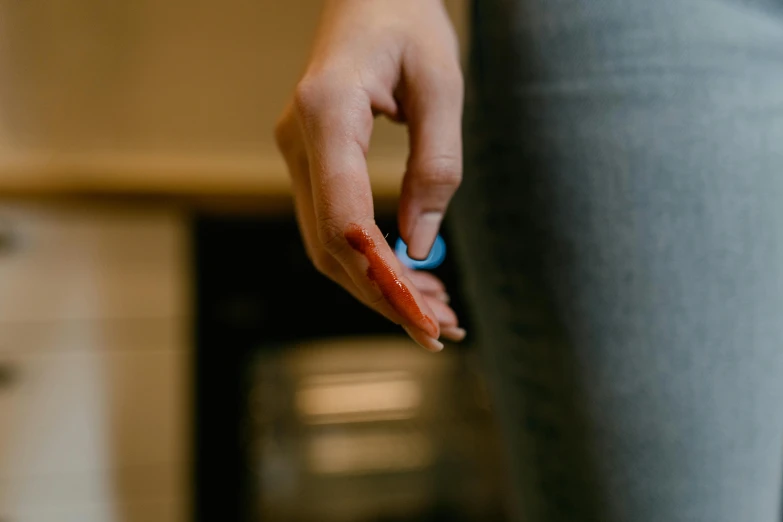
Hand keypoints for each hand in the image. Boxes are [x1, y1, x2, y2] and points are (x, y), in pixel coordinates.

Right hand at [275, 0, 464, 350]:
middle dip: (383, 297)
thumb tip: (419, 245)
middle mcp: (299, 139)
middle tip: (439, 332)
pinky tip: (410, 278)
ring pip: (328, 245)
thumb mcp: (441, 86)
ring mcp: (298, 153)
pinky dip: (369, 262)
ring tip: (435, 314)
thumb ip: (434, 166)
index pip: (342, 215)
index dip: (380, 275)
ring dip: (377, 287)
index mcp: (326, 111)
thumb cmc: (409, 25)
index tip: (423, 316)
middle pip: (329, 245)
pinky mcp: (311, 162)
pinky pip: (334, 225)